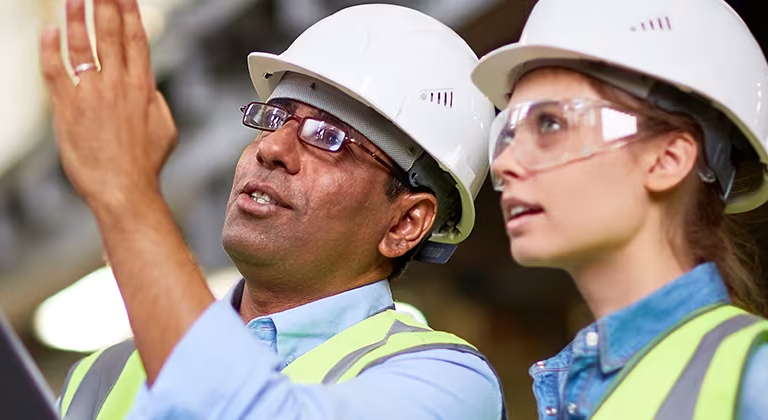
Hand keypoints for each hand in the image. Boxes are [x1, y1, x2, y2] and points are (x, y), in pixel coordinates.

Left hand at [40, 0, 176, 207]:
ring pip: (82, 46)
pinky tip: (49, 31)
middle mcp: (118, 85)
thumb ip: (156, 102)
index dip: (131, 13)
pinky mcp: (67, 108)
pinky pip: (55, 70)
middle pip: (110, 34)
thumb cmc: (146, 164)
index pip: (137, 40)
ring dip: (77, 17)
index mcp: (143, 88)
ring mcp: (91, 95)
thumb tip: (149, 86)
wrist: (123, 189)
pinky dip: (51, 49)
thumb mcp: (165, 129)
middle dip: (105, 4)